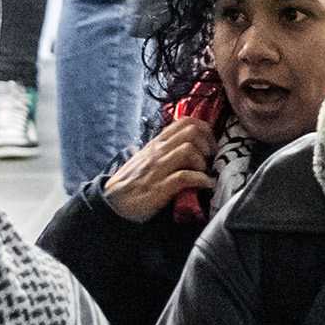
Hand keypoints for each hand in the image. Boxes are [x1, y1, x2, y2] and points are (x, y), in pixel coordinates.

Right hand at [102, 110, 217, 225]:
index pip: (184, 121)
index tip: (210, 145)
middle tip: (210, 159)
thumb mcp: (147, 158)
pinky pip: (185, 177)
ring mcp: (158, 168)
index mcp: (157, 143)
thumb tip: (187, 146)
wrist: (114, 203)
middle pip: (191, 132)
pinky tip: (205, 185)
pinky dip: (201, 180)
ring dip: (203, 162)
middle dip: (208, 144)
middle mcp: (158, 151)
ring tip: (205, 173)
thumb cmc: (132, 182)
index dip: (204, 129)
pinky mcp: (160, 187)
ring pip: (188, 150)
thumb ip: (164, 150)